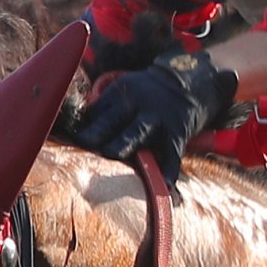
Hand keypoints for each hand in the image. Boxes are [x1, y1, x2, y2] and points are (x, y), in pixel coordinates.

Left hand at [65, 48, 244, 162]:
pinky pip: (172, 154)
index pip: (96, 111)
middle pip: (112, 120)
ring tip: (111, 155)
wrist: (193, 81)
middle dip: (97, 133)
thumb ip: (105, 107)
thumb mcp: (126, 89)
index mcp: (120, 93)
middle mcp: (137, 105)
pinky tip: (165, 185)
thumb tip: (81, 127)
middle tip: (84, 145)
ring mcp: (159, 118)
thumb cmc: (150, 92)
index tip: (74, 140)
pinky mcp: (178, 132)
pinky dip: (169, 170)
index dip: (84, 126)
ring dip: (122, 145)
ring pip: (136, 134)